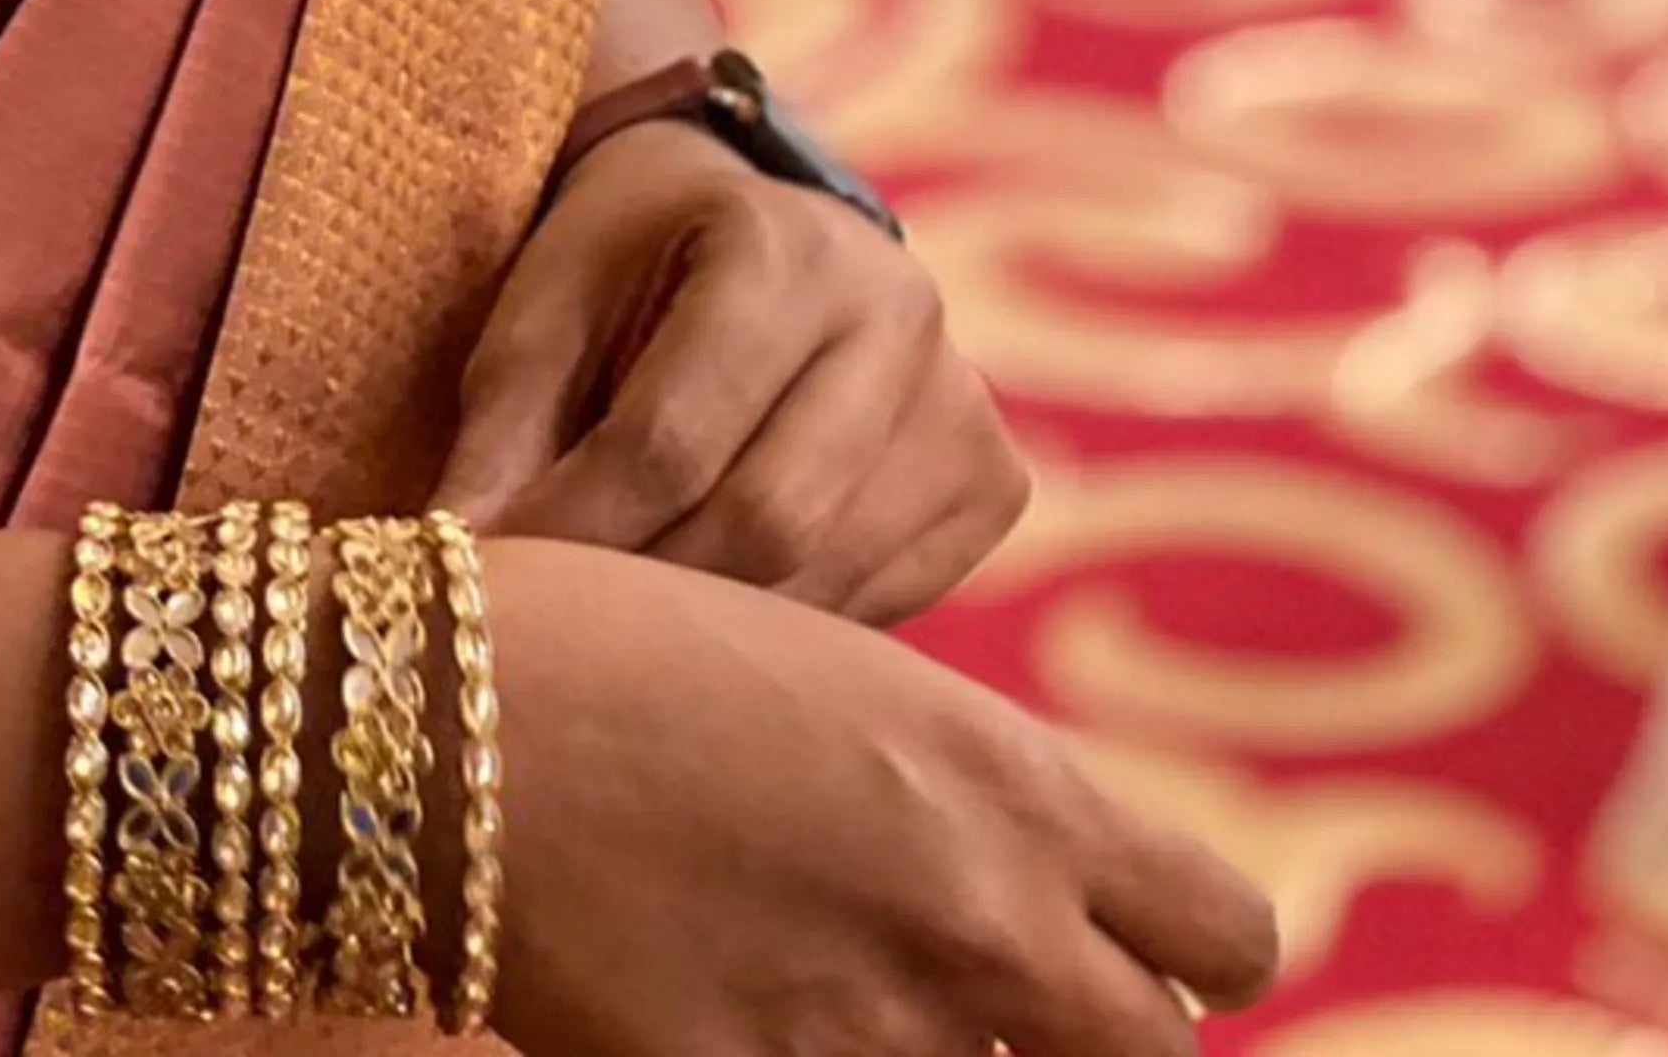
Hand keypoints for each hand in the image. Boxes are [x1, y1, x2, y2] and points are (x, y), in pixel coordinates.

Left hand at [436, 120, 1028, 620]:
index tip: (492, 587)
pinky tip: (731, 617)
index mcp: (777, 244)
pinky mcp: (991, 478)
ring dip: (720, 632)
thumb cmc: (622, 258)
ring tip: (630, 644)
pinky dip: (798, 632)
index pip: (669, 439)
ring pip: (829, 578)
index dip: (572, 529)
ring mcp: (962, 398)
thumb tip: (448, 572)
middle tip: (565, 641)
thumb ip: (500, 434)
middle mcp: (895, 310)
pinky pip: (890, 602)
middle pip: (765, 522)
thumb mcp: (544, 305)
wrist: (748, 210)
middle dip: (648, 592)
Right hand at [488, 533, 1277, 1056]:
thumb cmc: (630, 653)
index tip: (1129, 947)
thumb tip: (1029, 886)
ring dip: (949, 1056)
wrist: (442, 714)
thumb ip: (959, 793)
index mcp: (1011, 788)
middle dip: (1097, 1037)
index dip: (1188, 952)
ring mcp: (875, 1037)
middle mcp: (982, 924)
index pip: (1225, 935)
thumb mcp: (842, 682)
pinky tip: (759, 1024)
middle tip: (1015, 1002)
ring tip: (857, 996)